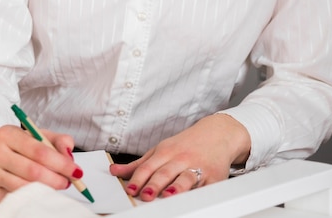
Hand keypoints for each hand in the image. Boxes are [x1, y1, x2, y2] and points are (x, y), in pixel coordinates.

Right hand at [0, 125, 83, 201]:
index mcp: (8, 134)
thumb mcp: (32, 134)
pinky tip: (39, 190)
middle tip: (68, 181)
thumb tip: (69, 153)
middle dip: (56, 178)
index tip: (75, 170)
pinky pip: (14, 196)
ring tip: (57, 185)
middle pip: (33, 171)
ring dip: (46, 188)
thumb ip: (55, 140)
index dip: (61, 162)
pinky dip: (30, 195)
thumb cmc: (11, 144)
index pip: (40, 151)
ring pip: (24, 187)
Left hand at [109, 114, 250, 201]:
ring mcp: (197, 167)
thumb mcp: (161, 150)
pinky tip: (194, 197)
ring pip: (185, 179)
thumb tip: (114, 171)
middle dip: (155, 184)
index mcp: (165, 152)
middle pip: (165, 173)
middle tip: (145, 195)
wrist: (217, 134)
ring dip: (177, 188)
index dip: (138, 179)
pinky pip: (206, 186)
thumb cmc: (185, 145)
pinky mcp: (213, 177)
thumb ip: (139, 164)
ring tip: (168, 195)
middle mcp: (180, 159)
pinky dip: (199, 193)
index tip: (130, 190)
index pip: (148, 167)